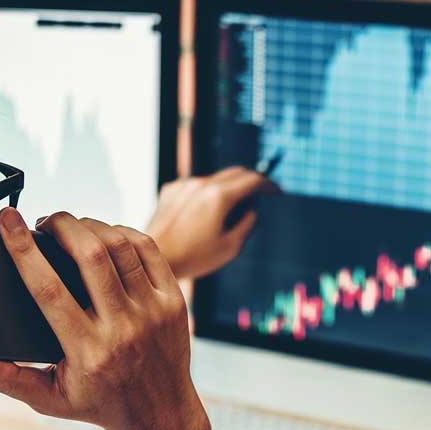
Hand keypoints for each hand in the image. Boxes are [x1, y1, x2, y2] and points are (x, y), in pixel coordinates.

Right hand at [0, 208, 214, 429]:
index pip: (49, 289)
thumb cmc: (100, 405)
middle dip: (62, 225)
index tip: (7, 221)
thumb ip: (8, 378)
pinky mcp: (174, 301)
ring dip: (91, 226)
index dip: (24, 250)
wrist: (162, 415)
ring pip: (121, 246)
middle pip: (90, 255)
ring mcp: (153, 311)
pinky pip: (149, 250)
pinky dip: (123, 233)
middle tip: (45, 221)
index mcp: (87, 350)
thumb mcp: (50, 399)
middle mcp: (123, 327)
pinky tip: (105, 236)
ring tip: (72, 228)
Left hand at [146, 167, 277, 278]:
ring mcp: (185, 184)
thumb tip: (252, 209)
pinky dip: (206, 194)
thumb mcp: (231, 247)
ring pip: (216, 178)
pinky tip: (202, 216)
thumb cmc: (192, 257)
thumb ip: (247, 223)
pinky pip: (196, 185)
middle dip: (251, 182)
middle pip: (236, 172)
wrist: (155, 257)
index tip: (275, 191)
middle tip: (258, 197)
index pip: (253, 179)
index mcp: (219, 197)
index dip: (269, 184)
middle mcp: (201, 184)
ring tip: (225, 216)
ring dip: (227, 189)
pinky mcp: (172, 189)